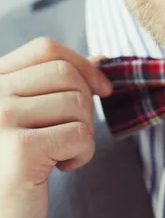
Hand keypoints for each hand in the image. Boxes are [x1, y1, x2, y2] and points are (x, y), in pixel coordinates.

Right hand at [0, 38, 111, 217]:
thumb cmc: (16, 166)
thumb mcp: (33, 116)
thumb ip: (57, 85)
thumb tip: (99, 58)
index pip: (45, 49)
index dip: (82, 64)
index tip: (101, 87)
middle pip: (66, 74)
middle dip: (85, 103)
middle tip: (72, 133)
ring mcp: (2, 119)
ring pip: (77, 103)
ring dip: (83, 132)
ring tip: (60, 153)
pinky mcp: (22, 150)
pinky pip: (80, 134)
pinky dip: (82, 154)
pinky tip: (59, 168)